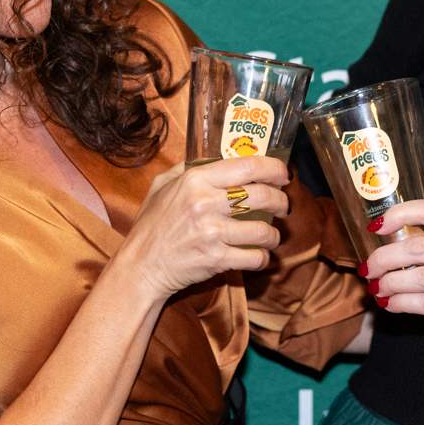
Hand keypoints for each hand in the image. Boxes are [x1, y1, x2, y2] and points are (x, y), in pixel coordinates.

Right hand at [113, 157, 290, 303]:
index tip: (283, 174)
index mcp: (195, 180)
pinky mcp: (216, 259)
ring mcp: (212, 233)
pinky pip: (254, 257)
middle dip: (280, 201)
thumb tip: (219, 158)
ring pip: (263, 230)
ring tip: (272, 236)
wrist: (140, 266)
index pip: (247, 166)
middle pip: (262, 195)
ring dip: (274, 235)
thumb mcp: (162, 186)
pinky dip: (263, 258)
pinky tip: (260, 255)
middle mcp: (205, 203)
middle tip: (283, 207)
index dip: (273, 168)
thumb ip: (189, 168)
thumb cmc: (151, 226)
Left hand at [361, 200, 423, 363]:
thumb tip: (397, 248)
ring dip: (390, 283)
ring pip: (419, 276)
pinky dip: (402, 304)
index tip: (377, 226)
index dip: (400, 213)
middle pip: (417, 246)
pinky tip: (390, 305)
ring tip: (376, 289)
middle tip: (368, 268)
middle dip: (384, 257)